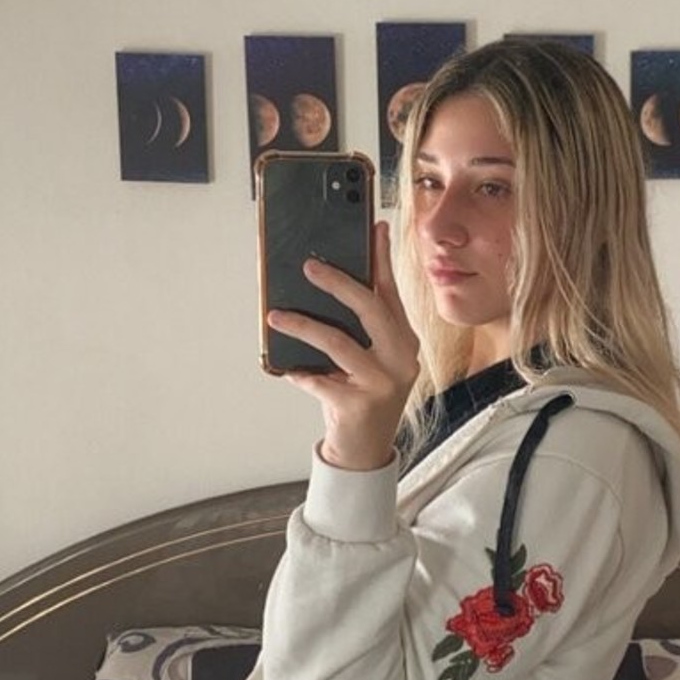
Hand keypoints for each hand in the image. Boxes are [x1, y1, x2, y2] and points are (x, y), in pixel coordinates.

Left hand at [267, 221, 419, 470]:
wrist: (364, 450)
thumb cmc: (361, 397)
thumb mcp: (368, 359)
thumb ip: (357, 328)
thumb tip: (323, 286)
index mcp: (403, 340)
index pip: (391, 291)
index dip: (382, 258)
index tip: (375, 228)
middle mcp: (401, 358)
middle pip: (370, 308)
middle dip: (338, 282)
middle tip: (309, 266)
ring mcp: (383, 382)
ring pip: (339, 342)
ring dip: (303, 325)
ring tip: (276, 316)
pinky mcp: (359, 404)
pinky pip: (319, 379)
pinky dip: (300, 372)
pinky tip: (286, 367)